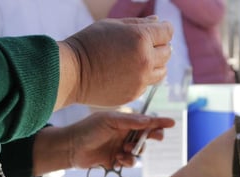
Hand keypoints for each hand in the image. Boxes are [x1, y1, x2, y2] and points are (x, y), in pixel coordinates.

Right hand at [57, 16, 172, 107]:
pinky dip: (144, 77)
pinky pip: (148, 83)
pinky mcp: (135, 93)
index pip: (167, 32)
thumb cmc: (88, 44)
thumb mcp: (112, 25)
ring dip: (156, 64)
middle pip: (167, 52)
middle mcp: (145, 60)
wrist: (72, 73)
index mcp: (141, 39)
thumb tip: (157, 21)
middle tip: (147, 44)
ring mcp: (141, 79)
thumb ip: (138, 23)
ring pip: (162, 71)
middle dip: (160, 46)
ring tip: (140, 60)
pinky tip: (129, 72)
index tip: (160, 29)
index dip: (164, 29)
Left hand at [69, 111, 174, 168]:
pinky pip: (130, 162)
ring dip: (136, 151)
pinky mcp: (116, 160)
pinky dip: (127, 161)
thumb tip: (149, 120)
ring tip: (125, 150)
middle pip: (147, 136)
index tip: (171, 123)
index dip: (159, 122)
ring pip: (139, 151)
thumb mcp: (110, 121)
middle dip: (152, 137)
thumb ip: (130, 121)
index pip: (146, 121)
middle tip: (156, 138)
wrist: (71, 148)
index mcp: (125, 122)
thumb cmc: (89, 129)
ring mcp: (121, 147)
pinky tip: (118, 158)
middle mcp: (125, 134)